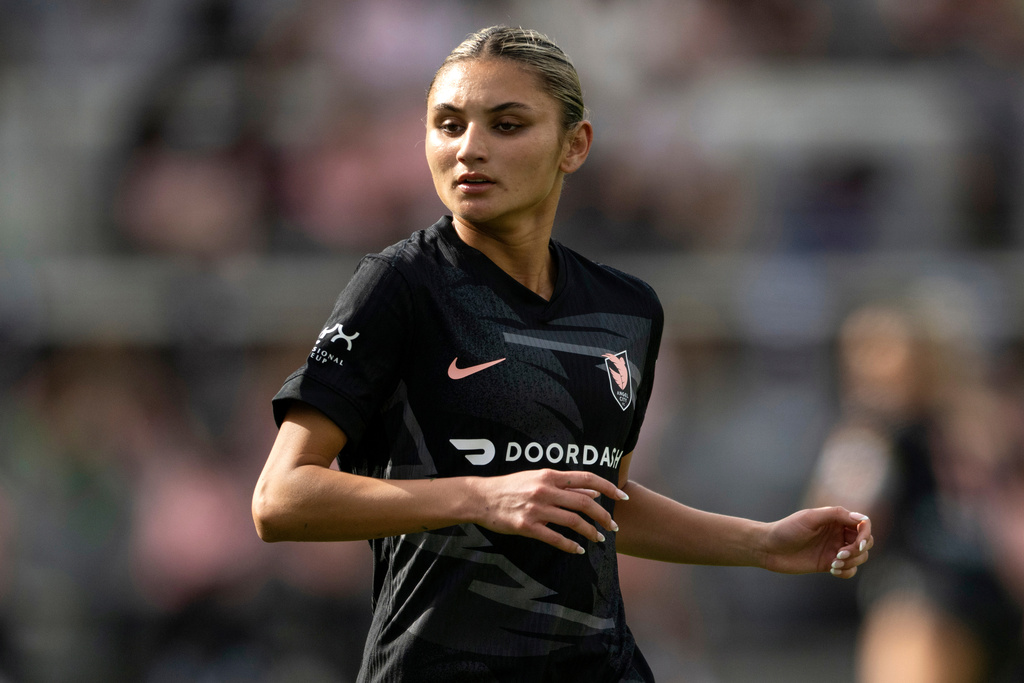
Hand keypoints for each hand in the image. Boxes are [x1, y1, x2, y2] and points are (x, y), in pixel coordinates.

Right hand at [470, 469, 628, 554]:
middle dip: (603, 516)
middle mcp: (546, 490)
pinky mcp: (527, 526)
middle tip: (612, 527)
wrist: (481, 497)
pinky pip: (555, 538)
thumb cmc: (512, 487)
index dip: (608, 487)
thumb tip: (594, 491)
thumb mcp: (539, 480)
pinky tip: (577, 550)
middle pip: (584, 503)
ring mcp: (536, 509)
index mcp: (550, 475)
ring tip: (598, 539)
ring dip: (590, 532)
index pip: (587, 478)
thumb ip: (567, 486)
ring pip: (573, 521)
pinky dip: (570, 545)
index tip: (622, 497)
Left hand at [762, 507, 873, 578]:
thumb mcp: (809, 518)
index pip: (863, 524)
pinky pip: (849, 570)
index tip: (857, 545)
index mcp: (835, 519)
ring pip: (860, 557)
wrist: (768, 548)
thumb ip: (835, 514)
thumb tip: (862, 519)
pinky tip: (832, 570)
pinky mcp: (829, 564)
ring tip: (833, 564)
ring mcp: (834, 549)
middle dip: (858, 550)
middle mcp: (838, 533)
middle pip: (865, 542)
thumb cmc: (787, 529)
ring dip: (852, 562)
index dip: (865, 535)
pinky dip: (847, 571)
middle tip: (840, 554)